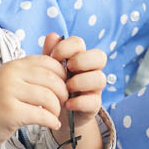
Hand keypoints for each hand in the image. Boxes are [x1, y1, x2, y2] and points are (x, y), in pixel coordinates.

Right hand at [0, 55, 66, 148]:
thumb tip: (61, 68)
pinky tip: (53, 124)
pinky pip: (42, 115)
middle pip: (51, 79)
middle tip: (63, 103)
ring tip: (55, 115)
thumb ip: (30, 74)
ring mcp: (9, 92)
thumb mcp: (11, 81)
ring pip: (48, 97)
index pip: (48, 62)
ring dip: (57, 109)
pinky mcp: (11, 112)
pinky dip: (52, 121)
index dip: (62, 74)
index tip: (64, 87)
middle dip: (63, 93)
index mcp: (13, 65)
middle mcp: (11, 75)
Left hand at [42, 33, 107, 148]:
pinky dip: (79, 102)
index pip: (80, 43)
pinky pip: (94, 101)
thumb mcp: (48, 69)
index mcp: (78, 57)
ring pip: (100, 78)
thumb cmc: (53, 86)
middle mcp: (90, 70)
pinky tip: (66, 104)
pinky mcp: (94, 105)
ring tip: (66, 88)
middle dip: (81, 61)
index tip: (54, 57)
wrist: (54, 112)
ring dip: (80, 82)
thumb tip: (53, 36)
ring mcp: (94, 88)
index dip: (67, 47)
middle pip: (100, 56)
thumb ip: (49, 53)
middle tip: (67, 69)